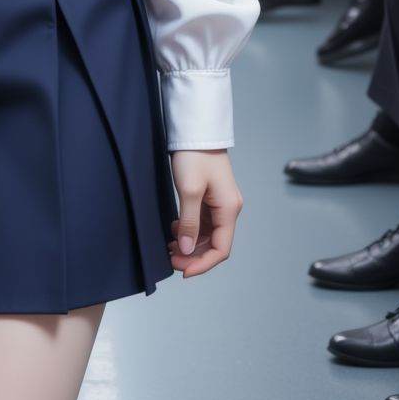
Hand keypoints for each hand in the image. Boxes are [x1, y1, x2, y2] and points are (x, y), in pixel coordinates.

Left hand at [168, 150, 243, 277]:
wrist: (196, 128)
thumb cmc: (194, 155)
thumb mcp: (189, 190)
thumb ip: (189, 223)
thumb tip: (187, 251)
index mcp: (229, 209)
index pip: (221, 250)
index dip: (202, 264)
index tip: (181, 270)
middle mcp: (228, 208)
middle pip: (215, 244)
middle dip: (194, 256)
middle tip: (170, 258)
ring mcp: (219, 202)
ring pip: (208, 234)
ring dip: (190, 244)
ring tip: (169, 247)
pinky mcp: (210, 196)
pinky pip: (202, 222)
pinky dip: (189, 230)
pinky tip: (173, 229)